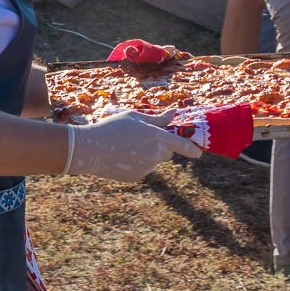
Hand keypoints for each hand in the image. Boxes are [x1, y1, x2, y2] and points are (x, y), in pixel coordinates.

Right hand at [65, 110, 201, 181]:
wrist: (90, 149)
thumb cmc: (112, 127)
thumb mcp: (135, 117)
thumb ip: (158, 119)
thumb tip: (175, 113)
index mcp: (156, 136)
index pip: (182, 144)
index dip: (192, 149)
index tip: (198, 153)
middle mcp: (155, 154)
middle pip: (168, 152)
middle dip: (162, 146)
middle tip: (143, 138)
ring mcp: (147, 167)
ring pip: (154, 161)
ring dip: (148, 154)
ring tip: (126, 146)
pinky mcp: (138, 177)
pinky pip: (144, 169)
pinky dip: (138, 163)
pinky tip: (122, 156)